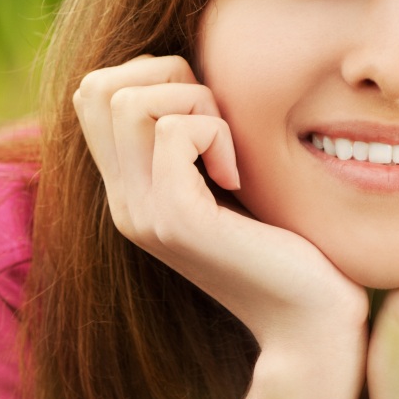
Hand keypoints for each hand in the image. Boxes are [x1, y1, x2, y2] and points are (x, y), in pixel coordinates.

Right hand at [73, 55, 365, 354]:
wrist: (307, 325)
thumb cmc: (288, 248)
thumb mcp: (228, 183)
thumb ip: (196, 141)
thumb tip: (191, 73)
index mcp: (128, 191)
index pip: (90, 93)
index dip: (150, 74)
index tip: (203, 114)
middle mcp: (123, 203)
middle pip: (96, 87)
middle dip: (167, 77)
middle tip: (216, 122)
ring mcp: (142, 213)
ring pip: (129, 101)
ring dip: (194, 102)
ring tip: (226, 150)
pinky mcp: (175, 221)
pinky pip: (172, 132)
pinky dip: (215, 133)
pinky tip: (237, 178)